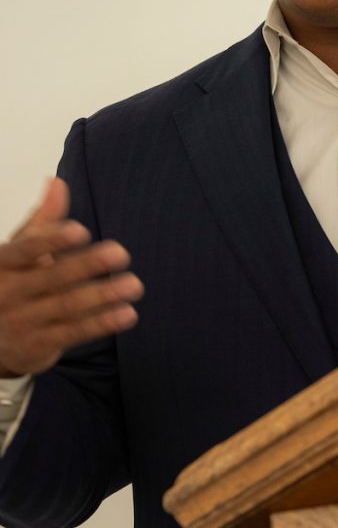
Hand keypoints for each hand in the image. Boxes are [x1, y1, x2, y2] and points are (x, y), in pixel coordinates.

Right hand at [0, 178, 143, 376]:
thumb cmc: (11, 283)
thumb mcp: (18, 252)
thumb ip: (42, 220)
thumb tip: (58, 182)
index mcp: (4, 263)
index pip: (26, 249)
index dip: (52, 240)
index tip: (81, 230)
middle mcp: (10, 292)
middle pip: (53, 277)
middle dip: (88, 265)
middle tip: (122, 253)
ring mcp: (24, 321)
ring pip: (68, 305)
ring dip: (104, 295)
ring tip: (134, 285)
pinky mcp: (40, 344)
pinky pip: (75, 332)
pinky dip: (102, 323)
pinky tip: (127, 313)